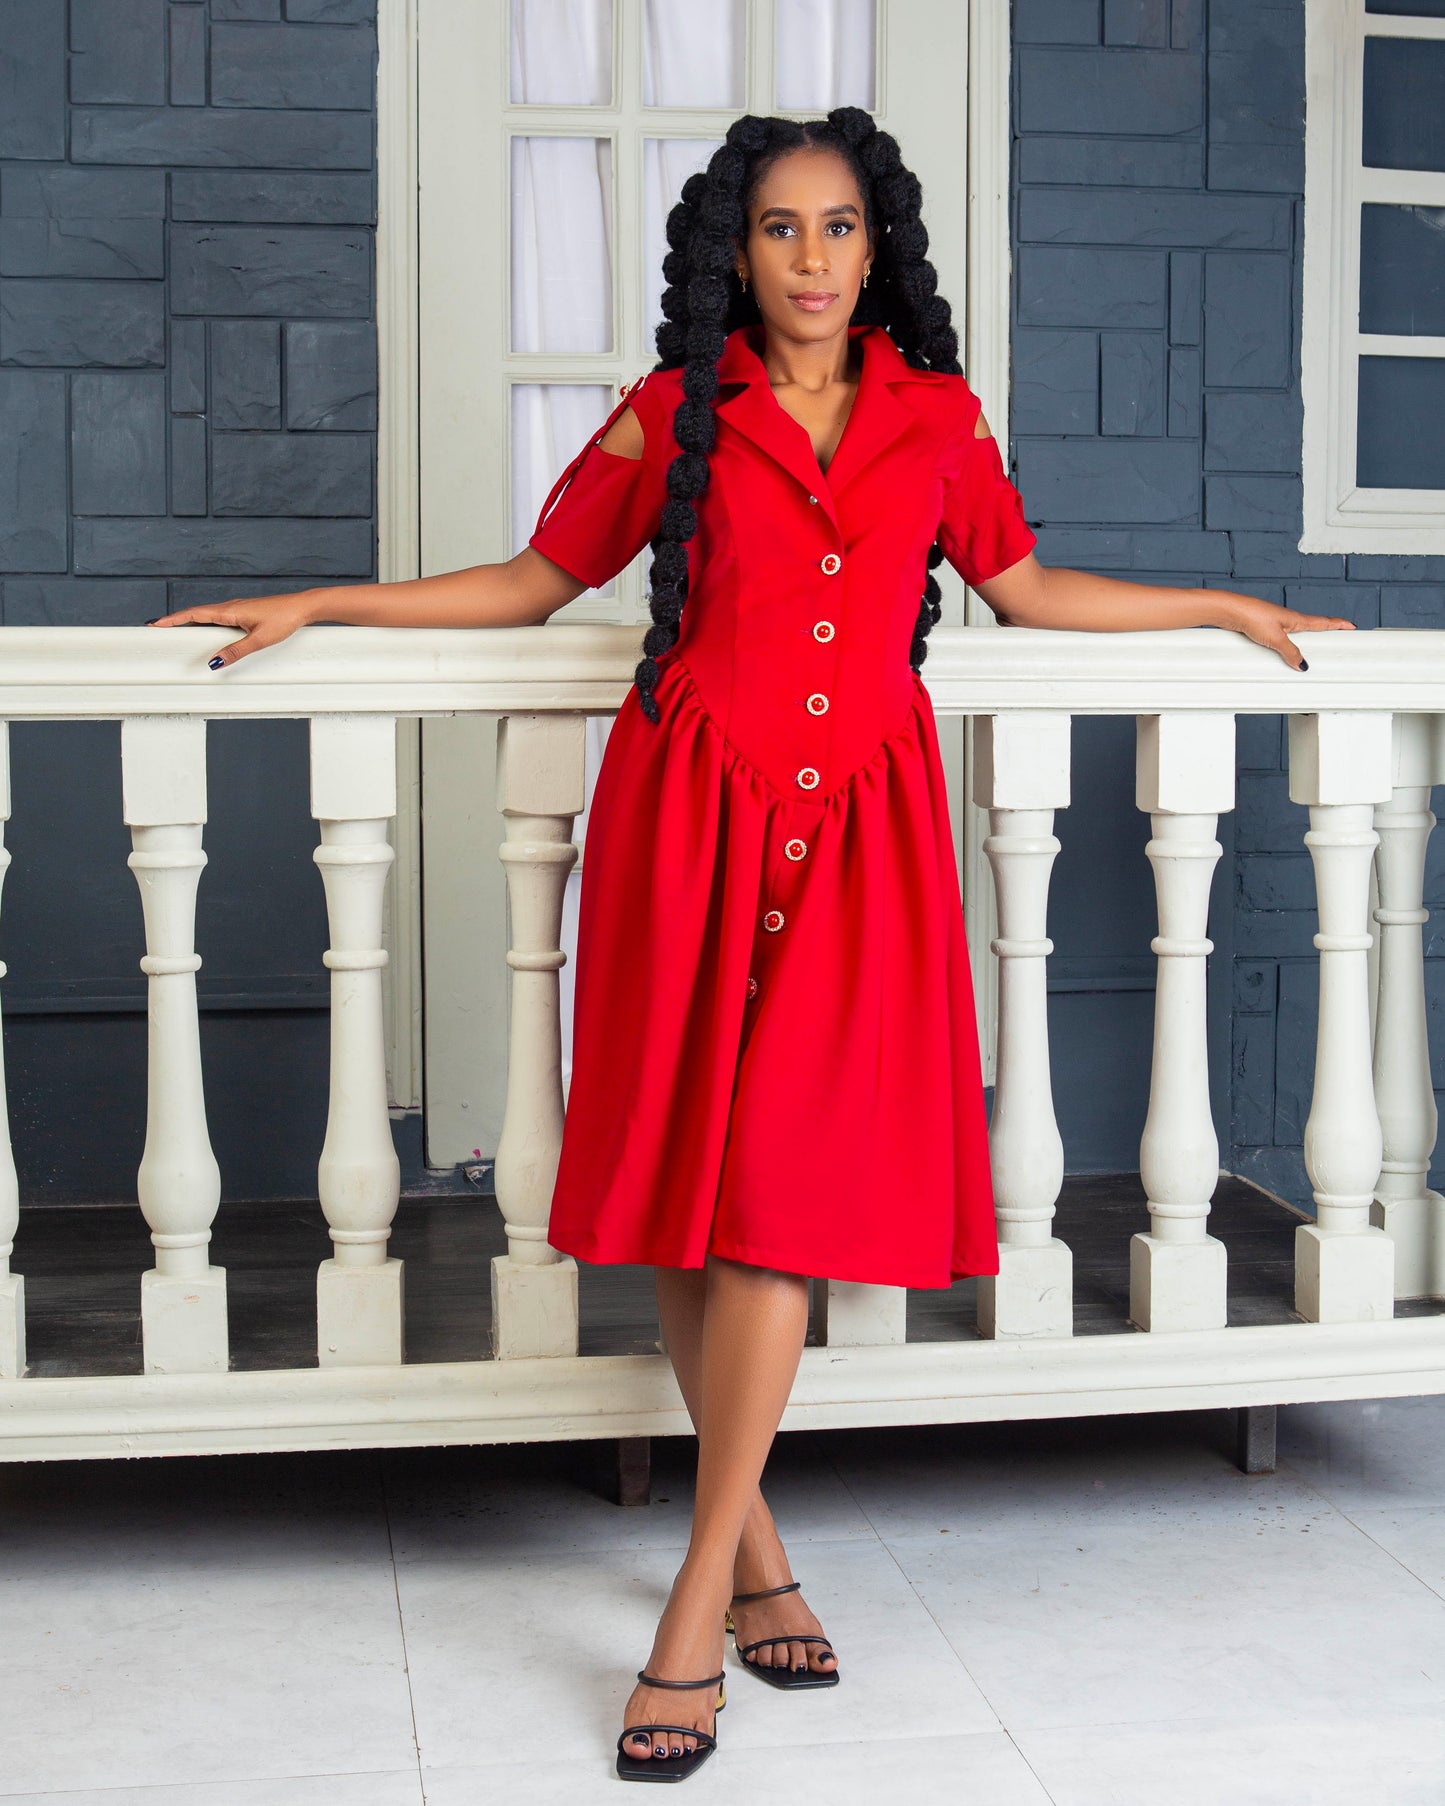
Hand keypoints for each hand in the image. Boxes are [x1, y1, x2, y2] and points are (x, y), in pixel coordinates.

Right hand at [147, 588, 323, 668]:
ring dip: (190, 621)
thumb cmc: (285, 619)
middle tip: (159, 628)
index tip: (155, 624)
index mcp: (229, 611)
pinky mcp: (245, 611)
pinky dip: (205, 622)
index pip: (194, 614)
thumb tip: (215, 662)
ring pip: (207, 615)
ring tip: (176, 629)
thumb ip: (236, 651)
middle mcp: (230, 607)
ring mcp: (237, 609)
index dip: (173, 619)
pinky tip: (206, 629)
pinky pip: (218, 617)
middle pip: (196, 613)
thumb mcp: (259, 640)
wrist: (303, 607)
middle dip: (176, 621)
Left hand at [1219, 594, 1356, 670]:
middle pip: (1312, 628)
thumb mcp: (1276, 639)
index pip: (1324, 622)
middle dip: (1324, 634)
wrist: (1230, 611)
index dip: (1339, 624)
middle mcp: (1288, 621)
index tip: (1352, 626)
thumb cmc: (1252, 616)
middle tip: (1338, 639)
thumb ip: (1290, 652)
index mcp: (1297, 620)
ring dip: (1304, 643)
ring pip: (1296, 636)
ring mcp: (1276, 624)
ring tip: (1313, 654)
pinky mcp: (1263, 629)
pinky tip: (1283, 655)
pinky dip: (1287, 647)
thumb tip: (1302, 664)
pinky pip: (1281, 640)